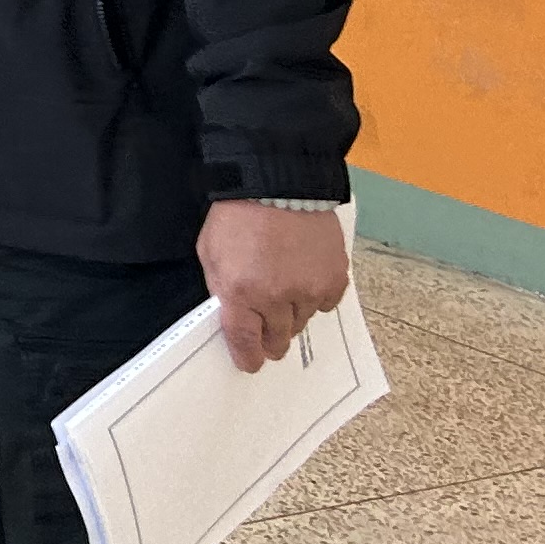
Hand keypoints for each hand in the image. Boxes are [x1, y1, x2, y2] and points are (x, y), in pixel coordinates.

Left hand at [199, 203, 350, 370]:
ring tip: (283, 284)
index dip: (248, 357)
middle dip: (270, 336)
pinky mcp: (334, 278)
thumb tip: (232, 317)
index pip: (246, 342)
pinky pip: (325, 304)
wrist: (277, 182)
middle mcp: (277, 297)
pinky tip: (304, 276)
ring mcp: (309, 288)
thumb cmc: (238, 214)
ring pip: (302, 322)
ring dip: (292, 312)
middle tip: (267, 325)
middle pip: (278, 339)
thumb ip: (221, 289)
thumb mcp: (210, 252)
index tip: (250, 361)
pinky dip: (315, 296)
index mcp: (241, 292)